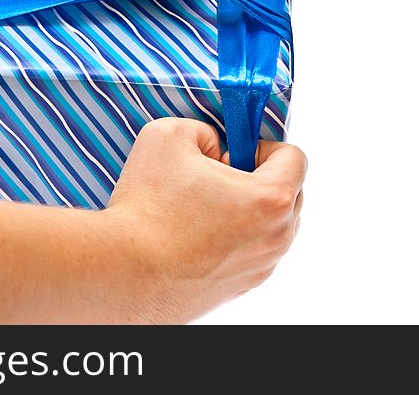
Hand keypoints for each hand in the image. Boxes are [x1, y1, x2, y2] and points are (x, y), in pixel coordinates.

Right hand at [105, 118, 305, 322]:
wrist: (124, 272)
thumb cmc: (147, 206)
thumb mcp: (170, 134)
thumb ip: (203, 129)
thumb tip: (213, 147)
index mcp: (272, 199)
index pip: (295, 158)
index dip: (260, 146)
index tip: (230, 154)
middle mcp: (277, 238)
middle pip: (288, 192)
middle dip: (257, 178)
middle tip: (214, 178)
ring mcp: (261, 268)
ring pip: (270, 225)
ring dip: (246, 209)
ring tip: (201, 208)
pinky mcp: (240, 288)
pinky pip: (250, 251)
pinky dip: (232, 238)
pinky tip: (194, 234)